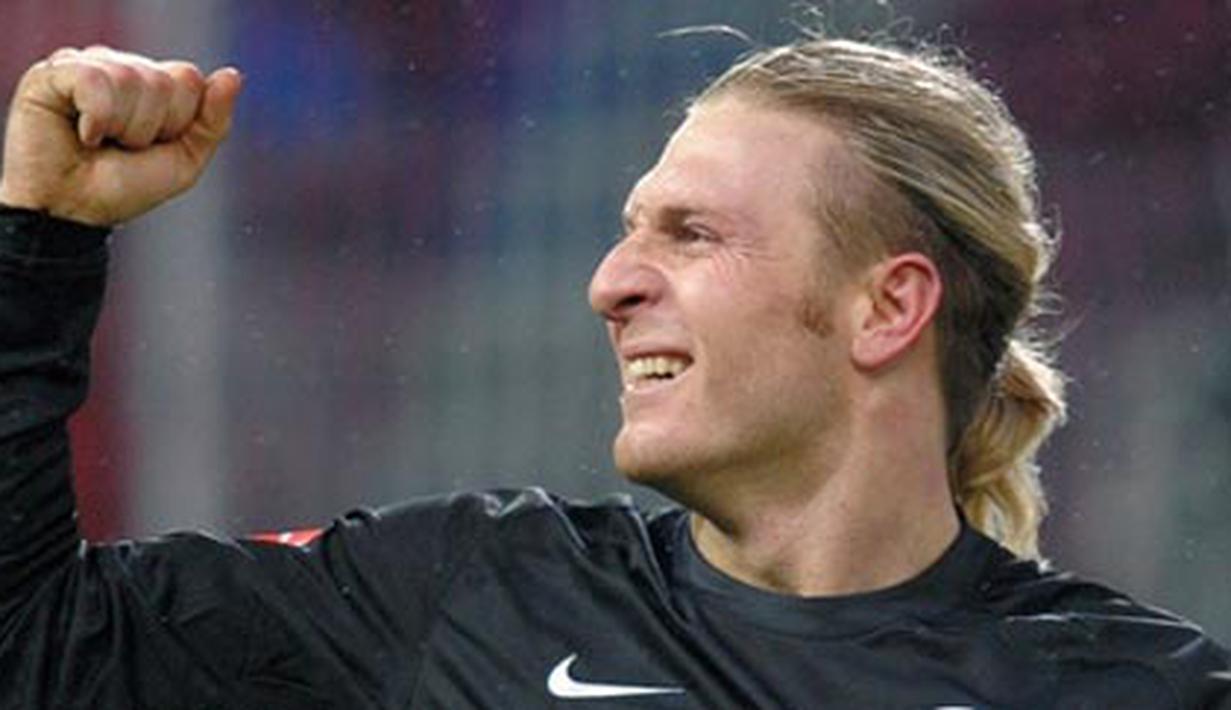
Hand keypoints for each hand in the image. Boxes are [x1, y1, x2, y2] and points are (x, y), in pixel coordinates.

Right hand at [0, 46, 241, 225]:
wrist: (75, 212)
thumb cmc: (126, 187)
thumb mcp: (185, 160)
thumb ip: (213, 120)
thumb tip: (232, 75)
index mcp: (155, 83)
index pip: (189, 78)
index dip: (178, 121)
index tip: (154, 145)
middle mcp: (121, 66)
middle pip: (163, 80)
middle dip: (150, 127)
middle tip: (123, 147)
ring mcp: (85, 65)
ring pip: (130, 78)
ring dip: (122, 128)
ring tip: (100, 143)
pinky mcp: (51, 73)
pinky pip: (93, 78)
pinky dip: (95, 118)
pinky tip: (83, 134)